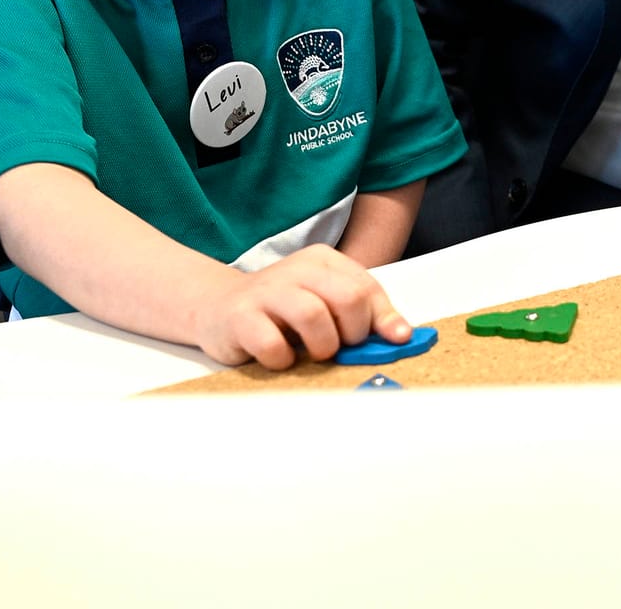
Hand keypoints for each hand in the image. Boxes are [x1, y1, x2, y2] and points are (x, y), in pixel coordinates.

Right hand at [192, 244, 409, 369]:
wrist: (218, 306)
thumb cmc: (281, 310)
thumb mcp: (325, 303)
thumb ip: (363, 314)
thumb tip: (402, 335)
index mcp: (322, 261)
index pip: (367, 287)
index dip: (384, 319)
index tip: (395, 340)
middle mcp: (297, 269)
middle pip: (348, 298)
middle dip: (353, 333)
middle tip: (340, 346)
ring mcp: (267, 290)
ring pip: (313, 317)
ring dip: (321, 346)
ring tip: (311, 352)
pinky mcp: (240, 316)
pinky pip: (273, 344)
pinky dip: (283, 359)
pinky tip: (280, 357)